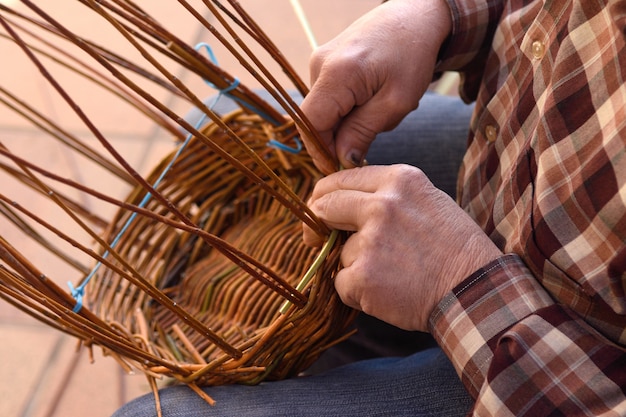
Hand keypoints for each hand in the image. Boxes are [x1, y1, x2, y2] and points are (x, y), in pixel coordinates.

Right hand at [300, 0, 451, 173]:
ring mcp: (319, 60)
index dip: (320, 151)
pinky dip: (343, 110)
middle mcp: (319, 64)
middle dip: (333, 140)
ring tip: (373, 118)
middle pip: (313, 118)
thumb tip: (340, 160)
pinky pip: (327, 97)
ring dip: (341, 124)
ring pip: (321, 109)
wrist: (414, 17)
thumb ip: (363, 132)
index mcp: (336, 74)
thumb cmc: (412, 56)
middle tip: (361, 151)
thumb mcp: (395, 103)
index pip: (310, 124)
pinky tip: (367, 105)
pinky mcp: (324, 61)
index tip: (339, 168)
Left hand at [303, 165, 501, 331]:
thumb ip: (387, 195)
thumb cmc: (455, 248)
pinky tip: (386, 292)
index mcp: (399, 180)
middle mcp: (382, 205)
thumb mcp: (427, 200)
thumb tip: (342, 201)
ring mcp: (371, 241)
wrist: (476, 291)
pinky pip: (341, 282)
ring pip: (338, 251)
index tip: (319, 208)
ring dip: (355, 266)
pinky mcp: (363, 276)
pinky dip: (356, 292)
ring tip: (392, 274)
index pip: (339, 179)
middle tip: (319, 239)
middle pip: (325, 206)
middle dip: (318, 224)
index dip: (323, 196)